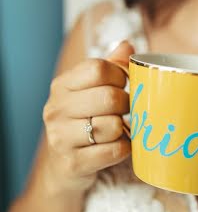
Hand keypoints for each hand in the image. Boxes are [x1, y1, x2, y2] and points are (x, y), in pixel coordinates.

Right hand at [43, 40, 133, 193]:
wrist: (65, 167)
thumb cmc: (85, 121)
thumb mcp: (92, 90)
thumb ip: (111, 66)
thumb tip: (127, 45)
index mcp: (62, 86)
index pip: (99, 69)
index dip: (120, 76)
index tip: (123, 85)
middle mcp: (56, 109)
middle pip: (109, 97)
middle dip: (126, 105)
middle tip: (125, 111)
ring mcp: (61, 138)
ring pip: (112, 126)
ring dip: (124, 129)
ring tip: (118, 130)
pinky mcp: (73, 163)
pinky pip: (114, 151)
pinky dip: (124, 149)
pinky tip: (118, 146)